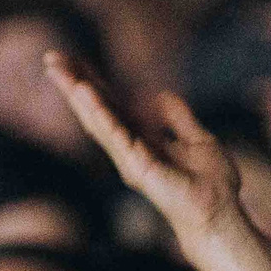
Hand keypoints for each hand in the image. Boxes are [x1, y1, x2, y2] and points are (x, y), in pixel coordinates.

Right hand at [46, 53, 248, 267]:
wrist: (220, 212)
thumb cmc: (212, 185)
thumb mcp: (198, 140)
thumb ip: (179, 118)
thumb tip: (163, 95)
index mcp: (142, 136)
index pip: (111, 104)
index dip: (93, 81)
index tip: (72, 59)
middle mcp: (130, 146)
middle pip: (97, 109)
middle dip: (74, 83)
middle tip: (50, 58)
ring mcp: (130, 157)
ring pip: (99, 120)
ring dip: (80, 96)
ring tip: (60, 72)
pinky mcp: (137, 167)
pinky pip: (116, 136)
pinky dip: (101, 114)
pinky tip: (85, 94)